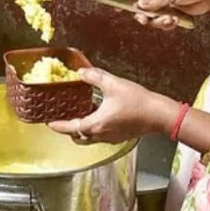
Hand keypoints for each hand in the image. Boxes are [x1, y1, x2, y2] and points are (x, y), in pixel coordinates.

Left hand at [47, 68, 175, 143]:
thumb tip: (82, 72)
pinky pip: (102, 136)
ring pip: (91, 138)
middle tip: (63, 120)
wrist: (159, 114)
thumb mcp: (112, 84)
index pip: (72, 128)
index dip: (59, 126)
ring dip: (83, 130)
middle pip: (80, 137)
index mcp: (96, 124)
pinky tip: (100, 115)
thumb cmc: (137, 102)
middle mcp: (102, 134)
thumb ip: (94, 76)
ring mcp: (112, 137)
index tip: (50, 124)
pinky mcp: (121, 136)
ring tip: (81, 115)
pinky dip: (96, 128)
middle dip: (70, 131)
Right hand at [122, 0, 209, 30]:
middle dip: (143, 15)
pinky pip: (161, 23)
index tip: (117, 6)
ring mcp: (162, 5)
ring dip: (158, 21)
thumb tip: (139, 5)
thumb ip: (155, 0)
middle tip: (147, 19)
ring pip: (151, 18)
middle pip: (139, 7)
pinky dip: (167, 24)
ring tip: (170, 19)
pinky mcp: (170, 14)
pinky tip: (175, 20)